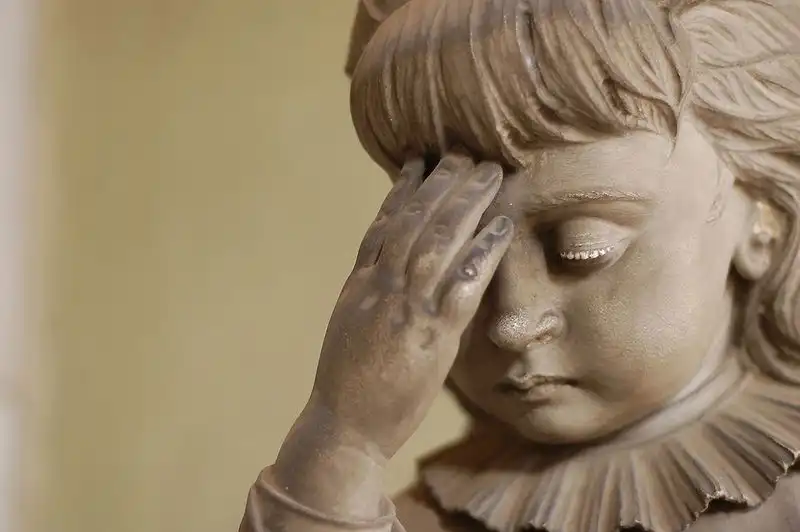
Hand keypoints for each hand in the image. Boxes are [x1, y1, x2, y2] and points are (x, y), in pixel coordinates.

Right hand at [306, 154, 513, 460]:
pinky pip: (461, 284)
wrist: (342, 427)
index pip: (382, 226)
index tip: (419, 161)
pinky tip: (502, 226)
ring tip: (489, 173)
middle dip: (441, 183)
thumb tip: (392, 274)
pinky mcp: (430, 335)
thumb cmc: (347, 384)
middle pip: (413, 222)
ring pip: (437, 241)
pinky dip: (483, 251)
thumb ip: (371, 295)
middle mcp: (379, 287)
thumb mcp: (350, 328)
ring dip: (466, 203)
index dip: (402, 190)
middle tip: (465, 152)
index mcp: (359, 285)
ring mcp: (404, 308)